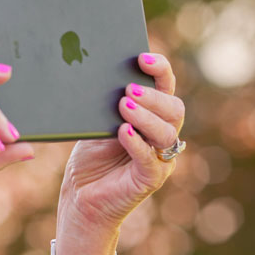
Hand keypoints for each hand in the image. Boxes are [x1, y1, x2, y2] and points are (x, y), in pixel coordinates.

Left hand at [56, 52, 184, 254]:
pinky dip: (137, 143)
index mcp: (150, 116)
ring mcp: (159, 159)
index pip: (165, 87)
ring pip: (167, 133)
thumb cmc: (89, 157)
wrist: (81, 197)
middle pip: (174, 109)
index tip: (141, 57)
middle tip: (127, 88)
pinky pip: (151, 160)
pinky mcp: (148, 179)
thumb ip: (100, 103)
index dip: (159, 70)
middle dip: (153, 96)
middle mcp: (160, 136)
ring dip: (145, 116)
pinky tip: (122, 132)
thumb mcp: (93, 123)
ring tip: (123, 105)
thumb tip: (89, 70)